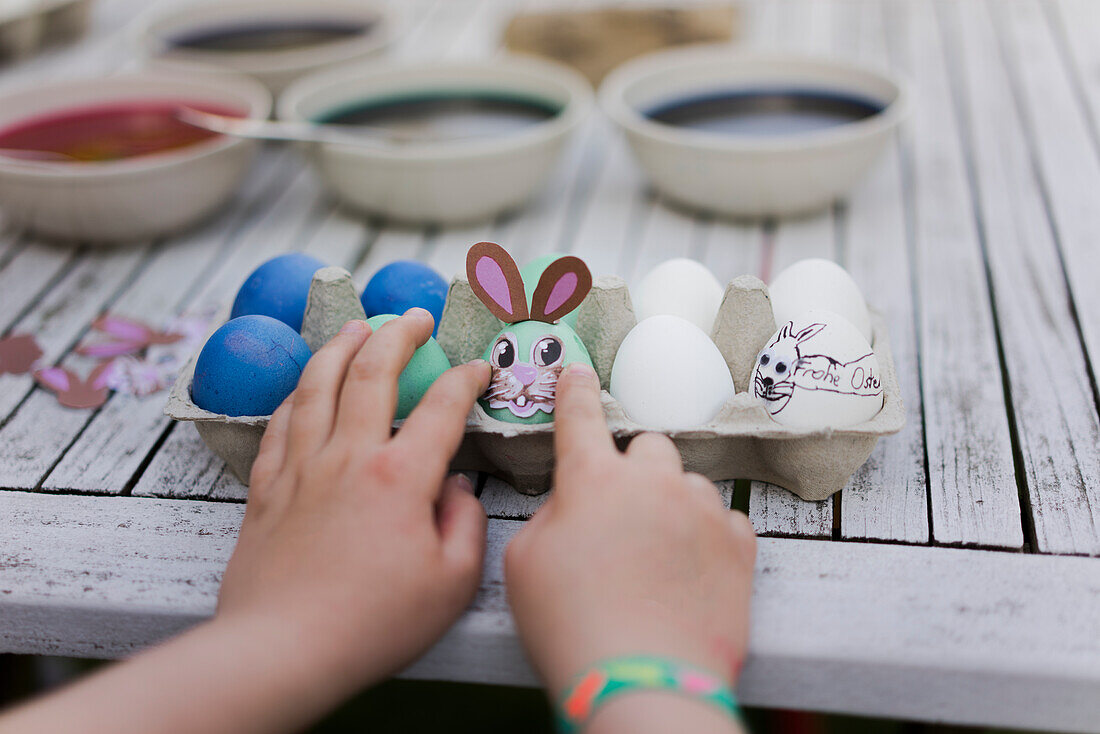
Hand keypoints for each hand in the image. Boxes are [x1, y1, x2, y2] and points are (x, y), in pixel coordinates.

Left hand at [217, 311, 491, 688]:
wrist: (283, 649)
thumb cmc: (372, 624)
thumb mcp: (451, 584)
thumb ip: (465, 525)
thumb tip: (456, 489)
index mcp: (400, 477)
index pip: (441, 407)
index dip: (464, 378)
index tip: (477, 367)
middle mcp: (348, 458)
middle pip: (371, 371)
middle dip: (397, 333)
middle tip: (414, 317)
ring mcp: (301, 468)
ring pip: (316, 385)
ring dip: (339, 346)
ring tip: (355, 325)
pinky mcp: (266, 489)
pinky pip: (278, 424)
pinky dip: (294, 395)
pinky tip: (303, 388)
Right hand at [505, 362, 755, 706]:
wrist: (643, 682)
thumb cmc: (571, 627)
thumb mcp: (525, 565)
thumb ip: (549, 518)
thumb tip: (573, 509)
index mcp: (592, 480)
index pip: (580, 416)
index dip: (575, 392)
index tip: (578, 374)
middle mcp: (652, 482)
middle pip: (648, 445)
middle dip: (634, 470)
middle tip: (621, 515)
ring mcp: (702, 510)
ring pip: (690, 483)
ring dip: (674, 505)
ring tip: (658, 558)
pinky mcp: (739, 545)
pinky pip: (727, 520)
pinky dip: (710, 538)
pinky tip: (692, 572)